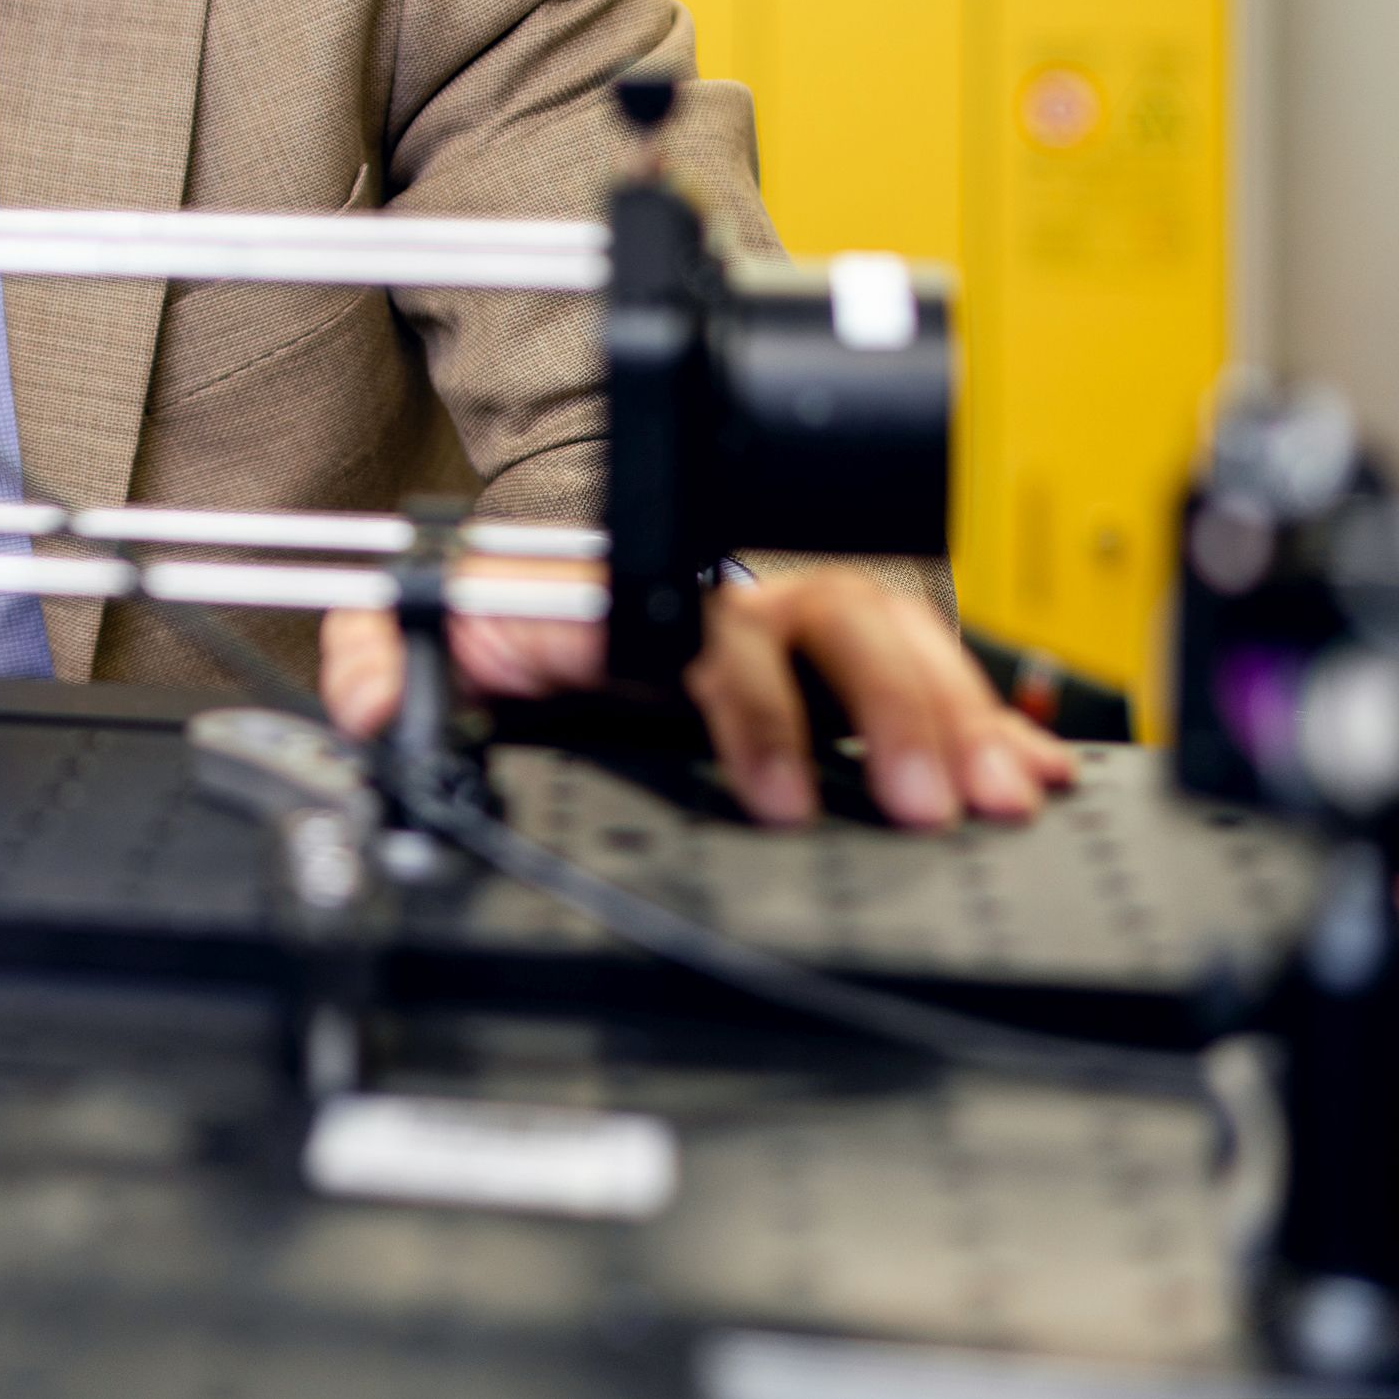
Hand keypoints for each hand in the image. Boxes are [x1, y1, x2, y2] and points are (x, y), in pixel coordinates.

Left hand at [320, 558, 1079, 829]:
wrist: (535, 603)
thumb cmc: (497, 625)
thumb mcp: (419, 639)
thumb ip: (372, 658)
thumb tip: (359, 699)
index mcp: (638, 595)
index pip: (713, 632)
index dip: (754, 708)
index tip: (777, 793)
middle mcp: (734, 600)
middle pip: (841, 621)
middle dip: (897, 710)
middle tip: (930, 803)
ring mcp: (794, 627)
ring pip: (899, 641)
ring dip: (957, 716)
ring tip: (1004, 795)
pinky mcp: (841, 672)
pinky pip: (932, 674)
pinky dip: (992, 715)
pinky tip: (1039, 767)